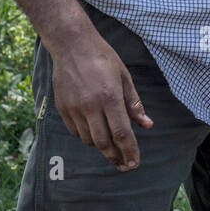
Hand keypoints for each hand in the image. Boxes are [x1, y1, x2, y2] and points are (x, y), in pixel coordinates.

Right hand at [49, 31, 153, 171]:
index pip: (122, 133)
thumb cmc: (103, 58)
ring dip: (102, 147)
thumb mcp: (124, 77)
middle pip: (104, 142)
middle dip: (116, 157)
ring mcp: (74, 108)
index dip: (129, 151)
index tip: (134, 163)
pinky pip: (76, 131)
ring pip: (89, 139)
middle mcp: (90, 106)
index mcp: (110, 97)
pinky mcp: (62, 108)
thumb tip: (147, 125)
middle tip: (124, 165)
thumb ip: (134, 104)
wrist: (72, 45)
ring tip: (112, 148)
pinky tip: (95, 133)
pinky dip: (87, 136)